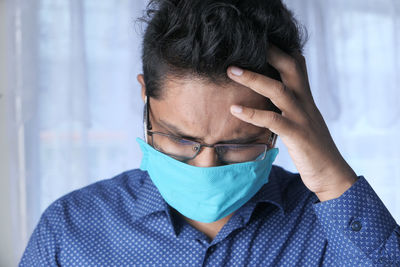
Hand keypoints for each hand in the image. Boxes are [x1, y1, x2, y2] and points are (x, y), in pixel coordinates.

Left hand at [227, 45, 356, 201]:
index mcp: (304, 97)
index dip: (279, 49)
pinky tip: (235, 109)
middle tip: (241, 47)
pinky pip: (274, 120)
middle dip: (268, 53)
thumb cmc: (310, 146)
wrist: (330, 172)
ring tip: (231, 71)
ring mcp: (302, 118)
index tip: (257, 39)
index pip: (296, 64)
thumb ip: (286, 105)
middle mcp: (305, 102)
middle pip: (290, 68)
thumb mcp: (300, 119)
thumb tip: (266, 95)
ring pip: (278, 90)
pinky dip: (253, 113)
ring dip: (253, 78)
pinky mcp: (297, 135)